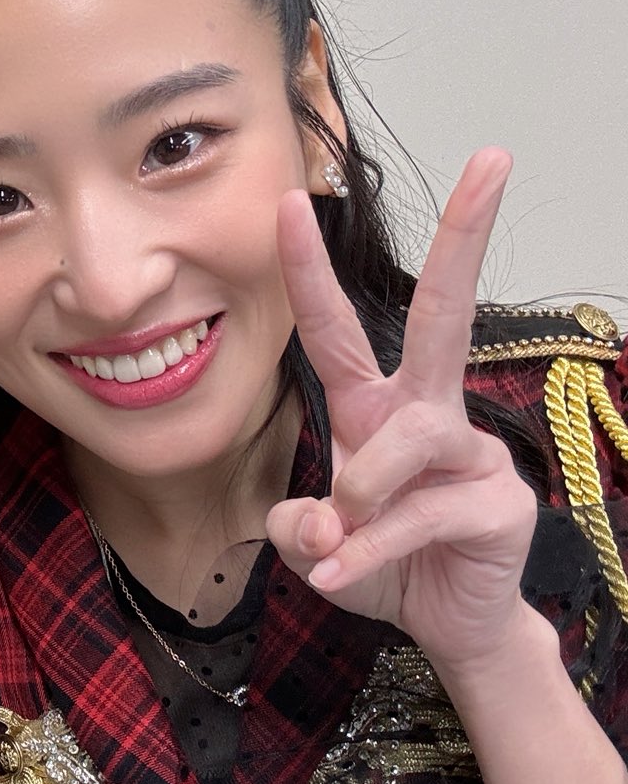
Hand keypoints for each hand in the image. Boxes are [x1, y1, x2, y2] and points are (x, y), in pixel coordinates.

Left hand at [267, 148, 537, 672]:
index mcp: (375, 407)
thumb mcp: (318, 546)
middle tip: (492, 158)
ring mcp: (470, 453)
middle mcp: (425, 414)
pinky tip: (342, 574)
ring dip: (361, 490)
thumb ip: (299, 527)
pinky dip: (369, 550)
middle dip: (465, 235)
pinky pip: (418, 514)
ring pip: (408, 439)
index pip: (335, 328)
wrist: (448, 625)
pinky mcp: (497, 503)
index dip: (308, 269)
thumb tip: (317, 521)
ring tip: (338, 535)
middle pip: (444, 311)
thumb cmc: (384, 565)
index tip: (287, 202)